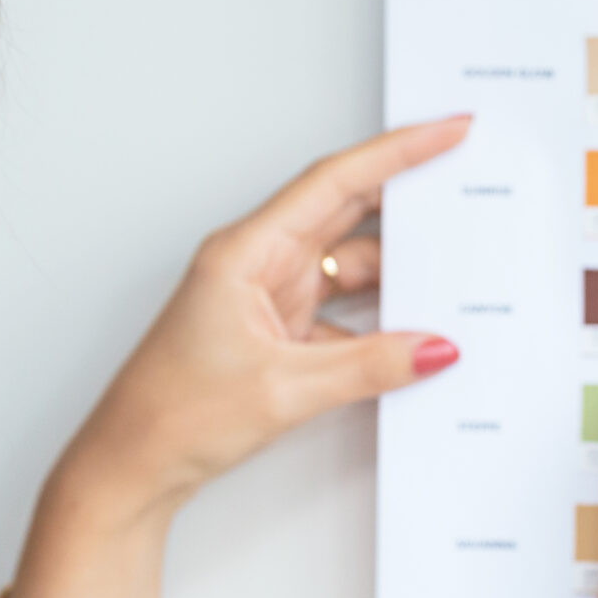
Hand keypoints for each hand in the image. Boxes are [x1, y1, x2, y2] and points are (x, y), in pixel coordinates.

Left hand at [48, 117, 469, 528]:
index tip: (447, 131)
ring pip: (348, 268)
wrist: (132, 466)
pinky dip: (378, 323)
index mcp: (247, 252)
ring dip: (396, 274)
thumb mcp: (287, 389)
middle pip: (346, 214)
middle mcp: (257, 264)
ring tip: (452, 274)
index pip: (334, 182)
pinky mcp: (275, 334)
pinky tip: (412, 336)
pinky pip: (341, 314)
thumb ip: (372, 366)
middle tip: (465, 186)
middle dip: (407, 201)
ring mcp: (268, 298)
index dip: (397, 152)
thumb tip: (434, 348)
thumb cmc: (174, 415)